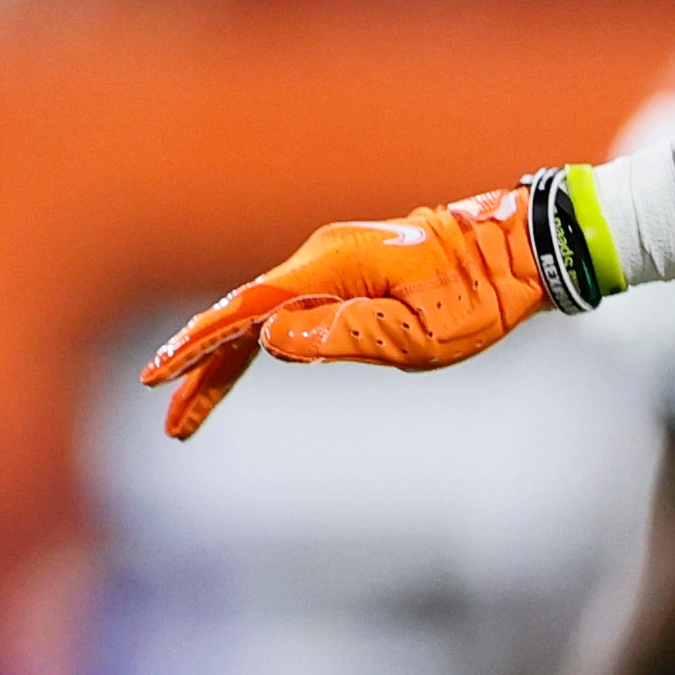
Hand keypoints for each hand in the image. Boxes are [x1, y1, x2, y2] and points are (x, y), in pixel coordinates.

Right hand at [143, 193, 554, 440]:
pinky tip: (238, 370)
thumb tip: (271, 338)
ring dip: (224, 364)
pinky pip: (288, 312)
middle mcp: (321, 256)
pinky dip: (259, 345)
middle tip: (170, 420)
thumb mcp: (414, 333)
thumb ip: (340, 335)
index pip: (247, 310)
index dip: (200, 346)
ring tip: (188, 413)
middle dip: (202, 370)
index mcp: (331, 266)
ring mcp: (331, 262)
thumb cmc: (475, 297)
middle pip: (243, 317)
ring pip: (262, 317)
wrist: (515, 253)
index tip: (160, 374)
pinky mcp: (345, 274)